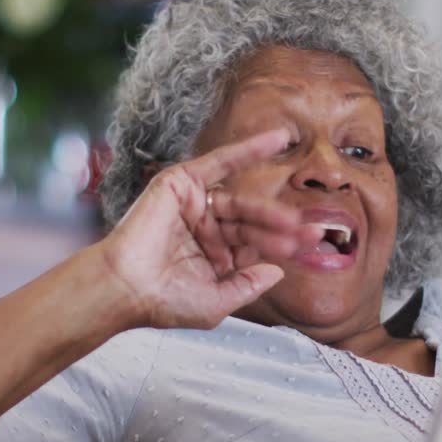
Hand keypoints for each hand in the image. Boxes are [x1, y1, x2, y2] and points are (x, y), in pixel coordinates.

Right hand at [99, 128, 322, 329]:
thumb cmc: (163, 302)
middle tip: (313, 232)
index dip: (280, 244)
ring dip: (270, 210)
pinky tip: (278, 139)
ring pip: (241, 201)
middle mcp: (204, 227)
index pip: (253, 243)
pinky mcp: (181, 183)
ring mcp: (193, 204)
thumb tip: (278, 272)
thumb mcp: (217, 301)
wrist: (127, 290)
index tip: (309, 247)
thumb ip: (247, 285)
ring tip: (296, 221)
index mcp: (211, 254)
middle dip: (282, 228)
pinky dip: (249, 148)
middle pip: (252, 222)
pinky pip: (220, 161)